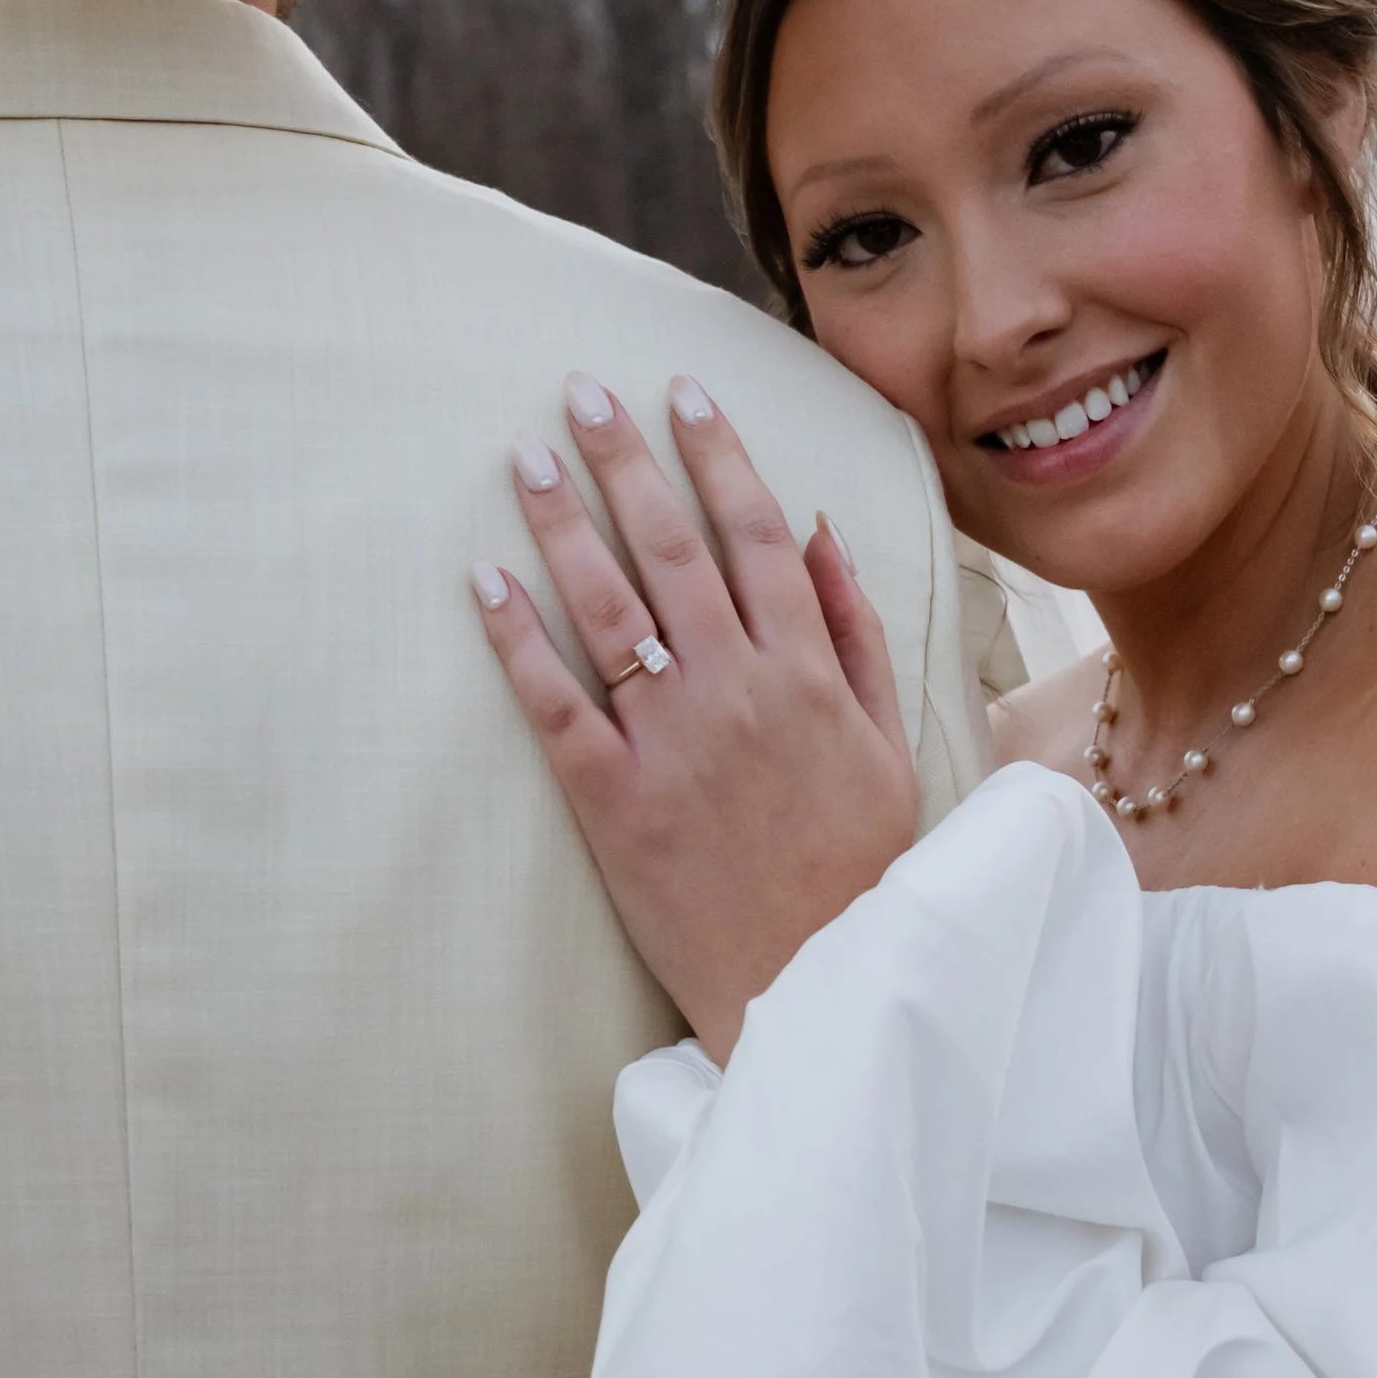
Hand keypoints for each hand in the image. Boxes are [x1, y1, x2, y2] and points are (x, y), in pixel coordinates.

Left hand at [473, 374, 917, 1059]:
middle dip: (626, 459)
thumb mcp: (889, 744)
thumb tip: (818, 531)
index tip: (683, 392)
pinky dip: (519, 638)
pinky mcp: (612, 801)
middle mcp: (736, 691)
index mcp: (807, 673)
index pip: (754, 533)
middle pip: (671, 548)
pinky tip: (487, 579)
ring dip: (565, 523)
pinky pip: (556, 703)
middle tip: (582, 391)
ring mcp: (670, 743)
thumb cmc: (858, 866)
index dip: (717, 454)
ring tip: (527, 457)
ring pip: (608, 608)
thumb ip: (856, 634)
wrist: (814, 986)